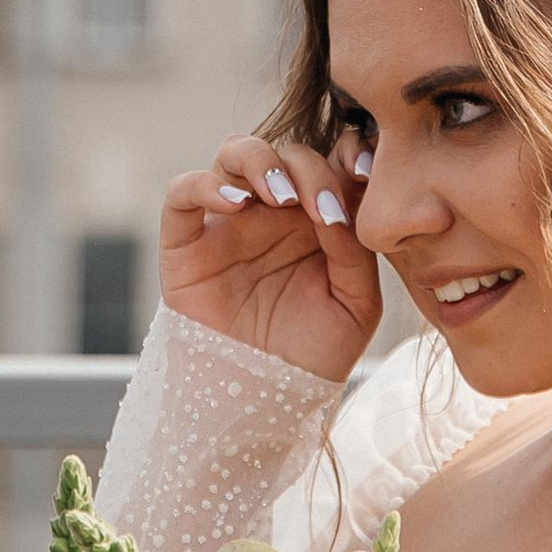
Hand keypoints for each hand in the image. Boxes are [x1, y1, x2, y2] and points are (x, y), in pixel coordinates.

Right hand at [157, 129, 380, 382]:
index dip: (351, 152)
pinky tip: (235, 203)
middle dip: (311, 171)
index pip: (333, 162)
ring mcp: (228, 222)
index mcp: (318, 219)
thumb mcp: (355, 303)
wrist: (264, 399)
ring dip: (261, 161)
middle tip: (324, 210)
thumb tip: (335, 206)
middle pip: (289, 154)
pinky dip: (203, 184)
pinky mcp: (186, 242)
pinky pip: (182, 191)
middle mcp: (273, 213)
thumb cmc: (313, 353)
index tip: (368, 170)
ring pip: (235, 153)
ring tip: (282, 197)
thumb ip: (354, 250)